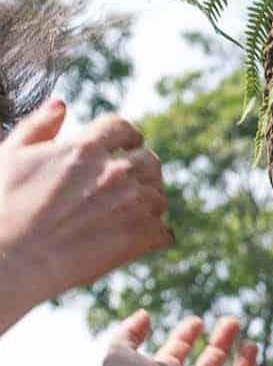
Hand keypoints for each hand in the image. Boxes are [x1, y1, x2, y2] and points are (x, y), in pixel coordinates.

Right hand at [0, 99, 170, 327]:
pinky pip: (163, 231)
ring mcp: (132, 205)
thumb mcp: (9, 156)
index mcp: (86, 147)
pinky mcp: (139, 238)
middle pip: (149, 160)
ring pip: (158, 195)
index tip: (126, 143)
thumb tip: (62, 105)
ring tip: (133, 209)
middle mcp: (116, 172)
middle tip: (132, 178)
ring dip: (148, 199)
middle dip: (141, 166)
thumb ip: (38, 127)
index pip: (123, 128)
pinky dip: (154, 233)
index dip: (125, 135)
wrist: (6, 260)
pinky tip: (139, 237)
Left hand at [102, 313, 268, 365]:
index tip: (196, 321)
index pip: (178, 352)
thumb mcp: (119, 354)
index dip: (186, 336)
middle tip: (233, 321)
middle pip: (208, 364)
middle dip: (221, 343)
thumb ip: (128, 332)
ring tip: (252, 343)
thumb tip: (144, 314)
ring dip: (243, 364)